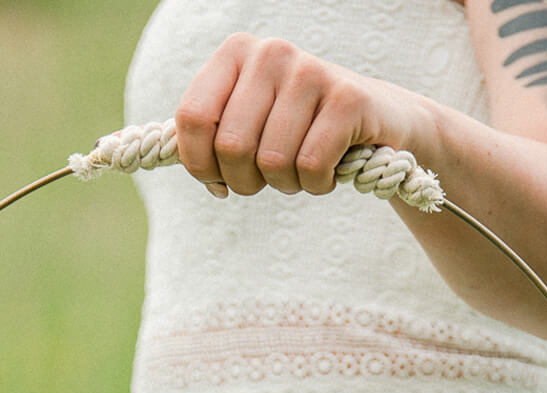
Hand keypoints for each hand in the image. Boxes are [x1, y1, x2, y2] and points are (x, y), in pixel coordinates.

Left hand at [174, 34, 430, 198]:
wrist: (379, 123)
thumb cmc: (302, 131)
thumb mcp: (248, 125)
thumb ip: (207, 137)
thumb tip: (167, 164)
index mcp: (236, 53)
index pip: (192, 119)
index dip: (200, 166)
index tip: (219, 181)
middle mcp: (271, 52)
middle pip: (231, 147)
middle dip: (247, 182)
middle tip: (269, 179)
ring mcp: (310, 71)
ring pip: (271, 162)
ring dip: (287, 185)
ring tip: (303, 169)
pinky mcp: (348, 98)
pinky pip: (309, 166)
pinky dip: (317, 184)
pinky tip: (330, 170)